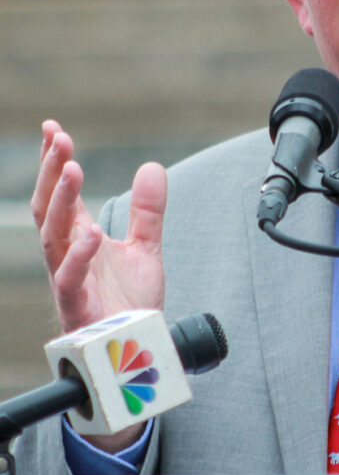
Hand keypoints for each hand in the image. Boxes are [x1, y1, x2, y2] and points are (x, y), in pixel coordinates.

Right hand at [31, 120, 166, 333]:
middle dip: (51, 173)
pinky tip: (91, 231)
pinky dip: (77, 255)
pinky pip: (69, 279)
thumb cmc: (132, 300)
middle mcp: (68, 255)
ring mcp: (70, 280)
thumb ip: (147, 210)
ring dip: (60, 202)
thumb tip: (152, 166)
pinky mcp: (78, 307)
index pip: (62, 194)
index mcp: (80, 238)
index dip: (55, 162)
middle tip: (59, 139)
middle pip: (50, 208)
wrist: (139, 345)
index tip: (53, 128)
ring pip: (52, 237)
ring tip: (71, 168)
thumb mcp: (145, 245)